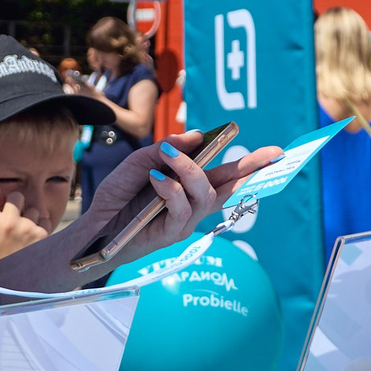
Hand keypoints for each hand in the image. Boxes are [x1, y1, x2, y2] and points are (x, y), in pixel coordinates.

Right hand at [0, 184, 48, 262]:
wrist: (11, 294)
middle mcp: (6, 222)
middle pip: (16, 196)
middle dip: (17, 205)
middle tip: (16, 221)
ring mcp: (26, 227)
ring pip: (33, 208)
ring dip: (31, 218)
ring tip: (26, 236)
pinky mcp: (42, 235)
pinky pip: (46, 221)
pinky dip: (43, 227)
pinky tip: (36, 241)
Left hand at [78, 132, 283, 253]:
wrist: (94, 227)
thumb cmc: (118, 196)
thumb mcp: (139, 163)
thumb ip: (166, 150)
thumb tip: (197, 136)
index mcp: (190, 186)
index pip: (224, 172)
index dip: (250, 163)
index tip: (275, 152)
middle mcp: (194, 204)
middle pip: (230, 186)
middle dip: (252, 168)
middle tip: (272, 152)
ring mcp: (186, 220)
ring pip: (205, 195)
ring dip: (189, 170)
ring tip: (167, 156)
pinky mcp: (172, 233)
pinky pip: (181, 209)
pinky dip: (171, 190)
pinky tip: (156, 180)